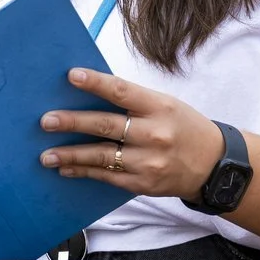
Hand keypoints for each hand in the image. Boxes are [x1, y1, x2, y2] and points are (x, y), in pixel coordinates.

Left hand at [39, 67, 223, 199]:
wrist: (214, 166)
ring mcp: (148, 162)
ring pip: (102, 156)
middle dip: (73, 123)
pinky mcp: (142, 183)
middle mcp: (154, 134)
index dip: (96, 83)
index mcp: (159, 107)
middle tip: (46, 120)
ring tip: (46, 154)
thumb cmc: (183, 128)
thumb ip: (133, 102)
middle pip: (106, 126)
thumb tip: (89, 93)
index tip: (71, 76)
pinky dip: (83, 171)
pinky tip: (65, 168)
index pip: (122, 92)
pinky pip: (107, 176)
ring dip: (70, 154)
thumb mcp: (166, 105)